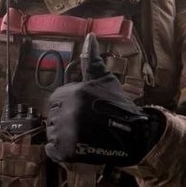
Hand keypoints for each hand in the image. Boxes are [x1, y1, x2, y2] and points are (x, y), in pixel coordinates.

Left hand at [45, 34, 163, 165]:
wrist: (133, 134)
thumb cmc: (117, 105)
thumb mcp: (105, 80)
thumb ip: (92, 60)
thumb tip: (90, 35)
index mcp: (72, 93)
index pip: (56, 100)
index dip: (68, 106)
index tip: (84, 111)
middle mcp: (67, 111)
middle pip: (53, 116)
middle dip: (65, 120)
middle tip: (85, 124)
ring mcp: (66, 132)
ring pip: (52, 133)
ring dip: (64, 135)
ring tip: (84, 135)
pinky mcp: (66, 151)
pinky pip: (52, 150)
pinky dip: (61, 151)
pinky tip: (77, 146)